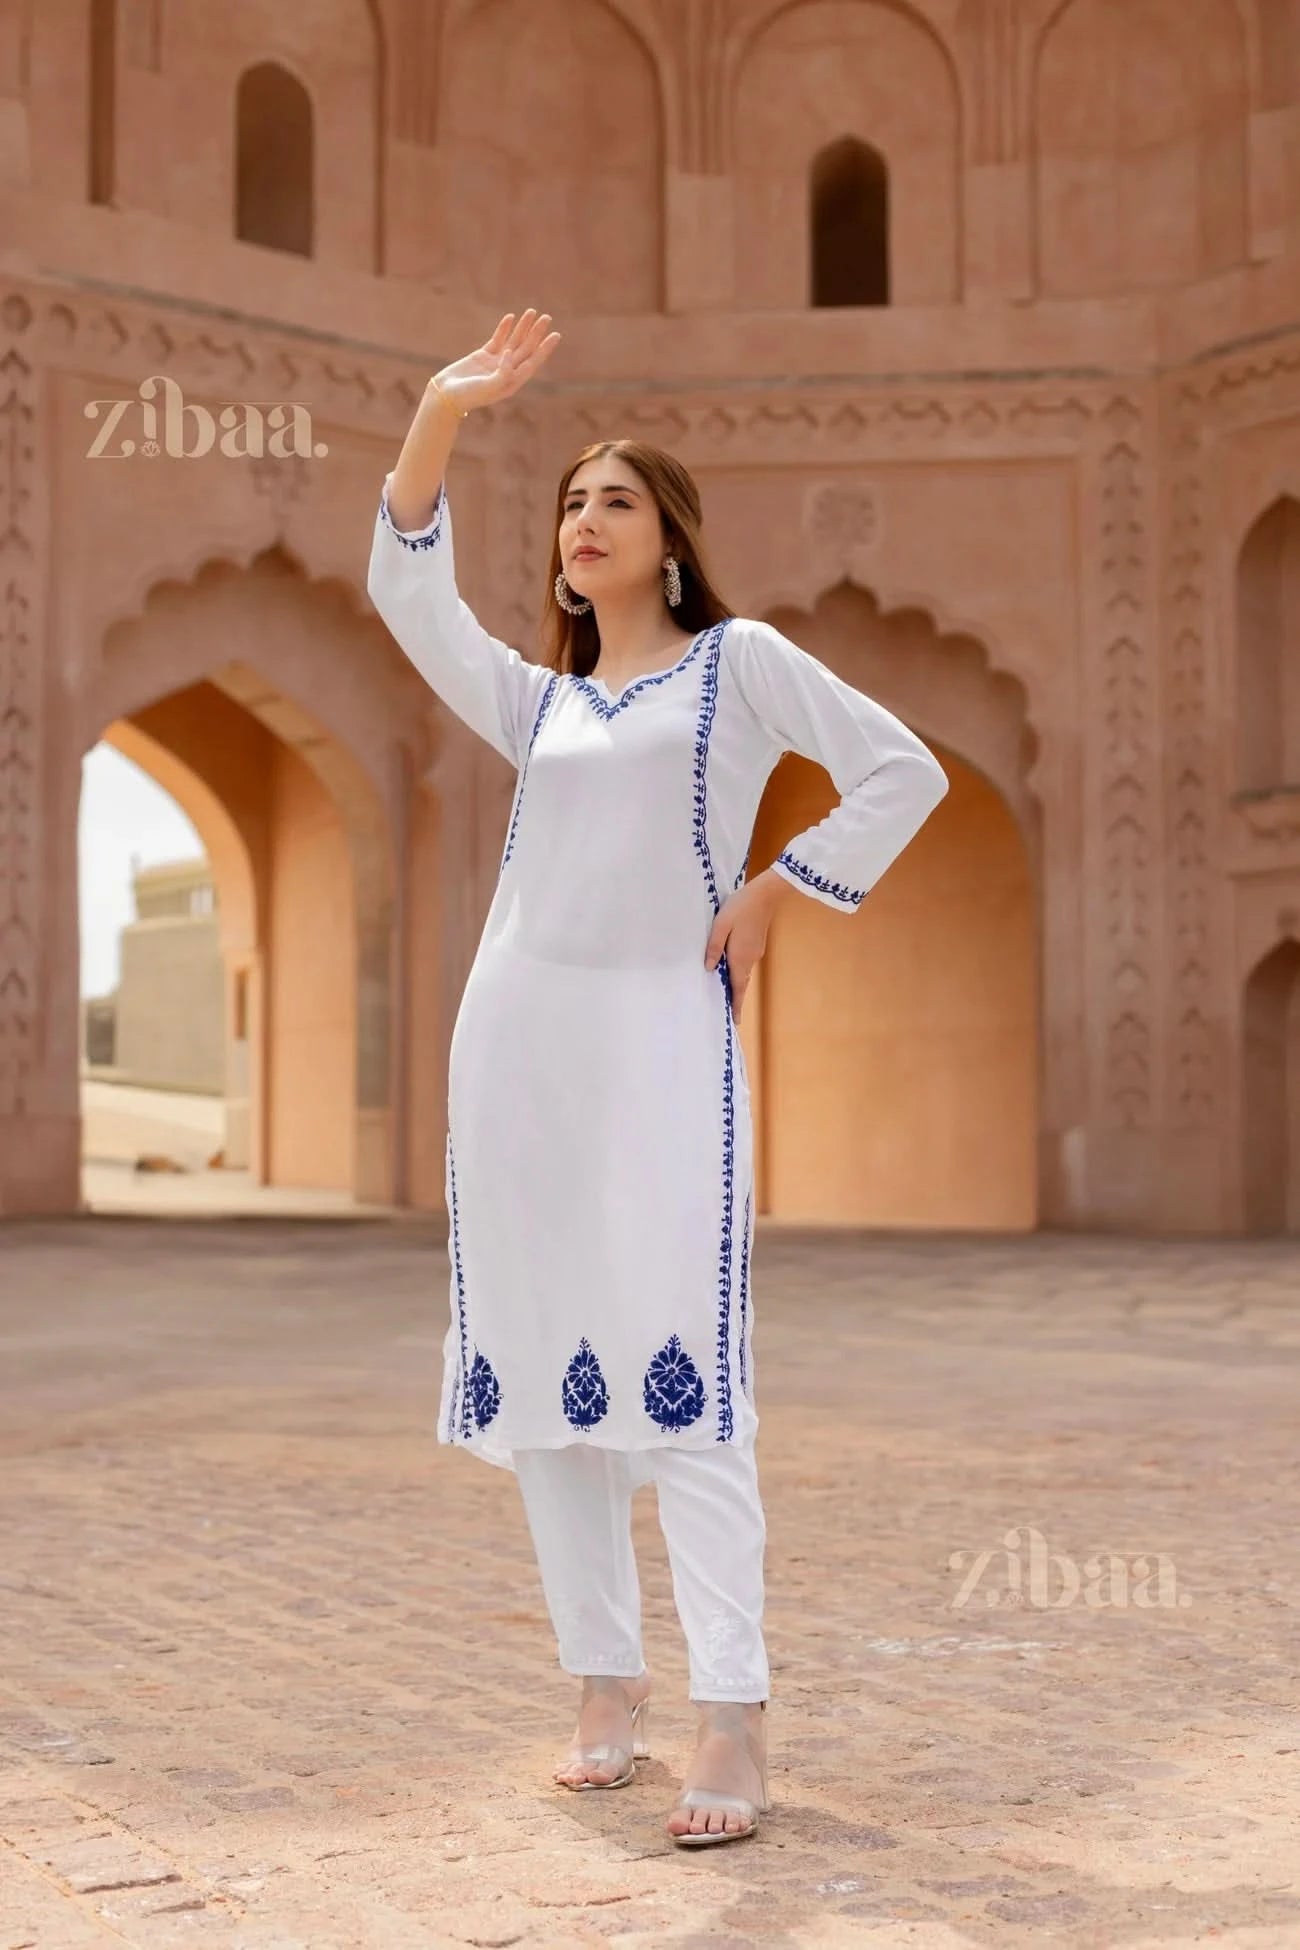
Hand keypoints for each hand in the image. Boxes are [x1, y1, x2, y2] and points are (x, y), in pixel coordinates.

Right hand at [434, 309, 560, 413]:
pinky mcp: (483, 356)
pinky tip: (511, 317)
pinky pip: (497, 340)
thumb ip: (502, 373)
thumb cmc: (467, 396)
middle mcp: (506, 372)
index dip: (544, 349)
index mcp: (511, 383)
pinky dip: (504, 329)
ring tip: (532, 312)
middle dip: (536, 333)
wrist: (445, 395)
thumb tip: (510, 353)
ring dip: (523, 327)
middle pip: (526, 349)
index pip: (532, 362)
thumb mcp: (487, 387)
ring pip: (513, 342)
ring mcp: (495, 363)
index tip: (555, 335)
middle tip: (547, 318)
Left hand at [703, 872, 794, 1024]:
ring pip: (743, 973)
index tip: (736, 1021)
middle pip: (741, 983)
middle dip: (736, 998)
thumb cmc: (740, 907)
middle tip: (730, 1013)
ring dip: (736, 984)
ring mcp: (755, 952)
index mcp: (740, 957)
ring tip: (726, 993)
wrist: (765, 894)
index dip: (736, 1005)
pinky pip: (746, 963)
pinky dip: (739, 971)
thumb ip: (714, 947)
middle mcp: (750, 958)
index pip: (737, 988)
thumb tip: (709, 969)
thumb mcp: (721, 925)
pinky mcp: (757, 944)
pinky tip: (730, 968)